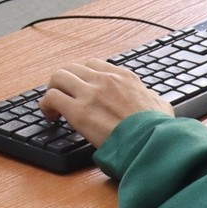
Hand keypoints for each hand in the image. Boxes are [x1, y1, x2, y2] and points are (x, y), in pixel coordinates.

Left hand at [41, 60, 170, 147]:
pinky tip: (50, 116)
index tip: (80, 88)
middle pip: (72, 68)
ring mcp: (90, 93)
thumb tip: (151, 99)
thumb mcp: (160, 104)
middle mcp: (104, 80)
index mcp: (123, 76)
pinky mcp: (79, 111)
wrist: (151, 142)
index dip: (82, 76)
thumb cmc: (157, 128)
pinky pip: (52, 97)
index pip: (93, 65)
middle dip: (64, 81)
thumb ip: (151, 97)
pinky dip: (46, 104)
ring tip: (53, 106)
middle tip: (62, 96)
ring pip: (58, 77)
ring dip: (52, 90)